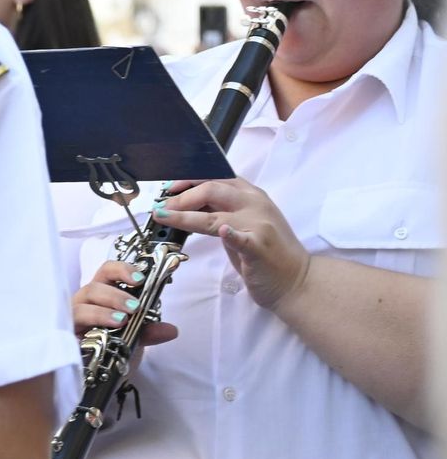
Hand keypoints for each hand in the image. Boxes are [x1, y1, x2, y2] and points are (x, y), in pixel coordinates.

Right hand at [71, 259, 178, 343]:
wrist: (102, 373)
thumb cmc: (114, 346)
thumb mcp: (136, 338)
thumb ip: (149, 331)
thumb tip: (171, 330)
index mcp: (102, 294)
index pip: (107, 272)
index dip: (122, 270)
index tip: (140, 279)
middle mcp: (85, 302)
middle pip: (93, 288)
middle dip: (115, 295)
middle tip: (135, 308)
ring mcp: (73, 318)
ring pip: (81, 307)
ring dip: (103, 312)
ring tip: (122, 321)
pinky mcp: (66, 335)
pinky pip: (71, 327)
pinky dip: (89, 326)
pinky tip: (102, 333)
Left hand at [153, 178, 310, 308]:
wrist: (297, 281)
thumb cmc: (266, 252)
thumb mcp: (241, 222)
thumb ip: (219, 209)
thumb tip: (185, 200)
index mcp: (250, 194)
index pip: (214, 178)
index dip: (187, 181)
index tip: (167, 190)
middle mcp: (255, 204)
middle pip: (211, 190)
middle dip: (180, 198)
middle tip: (161, 208)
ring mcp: (259, 224)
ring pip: (214, 214)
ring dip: (184, 215)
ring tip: (163, 215)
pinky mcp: (260, 247)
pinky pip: (243, 238)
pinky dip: (231, 234)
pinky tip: (224, 231)